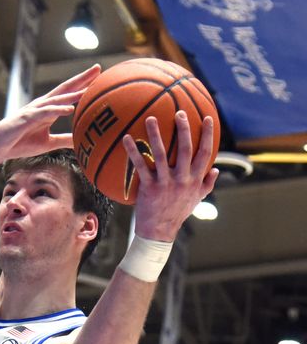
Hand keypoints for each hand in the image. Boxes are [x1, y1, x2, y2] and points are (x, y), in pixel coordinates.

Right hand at [0, 64, 101, 169]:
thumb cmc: (19, 143)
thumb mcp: (47, 143)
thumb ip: (64, 140)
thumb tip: (81, 142)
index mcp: (47, 110)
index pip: (68, 94)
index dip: (83, 84)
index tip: (100, 77)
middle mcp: (42, 105)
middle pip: (64, 89)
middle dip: (81, 79)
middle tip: (98, 68)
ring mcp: (34, 110)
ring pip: (56, 99)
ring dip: (73, 93)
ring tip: (89, 88)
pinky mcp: (26, 118)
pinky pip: (44, 113)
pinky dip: (57, 110)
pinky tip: (70, 109)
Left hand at [124, 111, 218, 241]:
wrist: (159, 232)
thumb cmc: (177, 213)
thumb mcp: (196, 200)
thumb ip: (207, 184)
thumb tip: (215, 169)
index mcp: (195, 180)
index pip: (206, 153)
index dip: (208, 135)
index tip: (208, 117)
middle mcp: (183, 179)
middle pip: (186, 149)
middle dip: (184, 129)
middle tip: (179, 112)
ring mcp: (165, 183)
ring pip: (162, 154)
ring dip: (156, 135)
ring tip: (150, 118)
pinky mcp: (149, 187)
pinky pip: (140, 166)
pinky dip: (134, 151)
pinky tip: (127, 138)